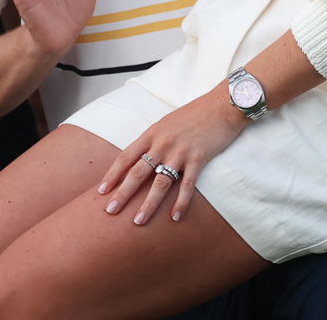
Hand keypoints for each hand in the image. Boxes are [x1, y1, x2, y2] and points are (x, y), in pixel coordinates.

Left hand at [97, 87, 246, 223]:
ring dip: (149, 204)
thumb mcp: (168, 122)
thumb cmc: (197, 112)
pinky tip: (176, 216)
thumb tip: (142, 157)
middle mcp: (163, 143)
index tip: (102, 191)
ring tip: (139, 221)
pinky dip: (181, 202)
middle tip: (110, 212)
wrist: (224, 105)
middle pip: (138, 173)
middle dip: (123, 194)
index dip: (113, 174)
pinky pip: (187, 185)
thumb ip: (155, 139)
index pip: (126, 157)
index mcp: (153, 133)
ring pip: (160, 182)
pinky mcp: (199, 158)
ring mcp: (181, 151)